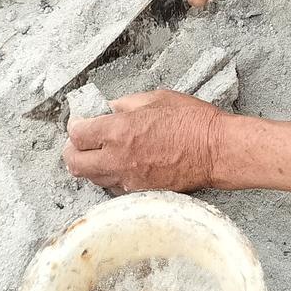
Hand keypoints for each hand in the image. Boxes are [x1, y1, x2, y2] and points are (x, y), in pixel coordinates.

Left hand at [63, 91, 220, 192]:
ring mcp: (128, 179)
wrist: (217, 151)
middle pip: (75, 163)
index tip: (81, 121)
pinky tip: (123, 165)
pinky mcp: (141, 192)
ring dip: (92, 165)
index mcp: (119, 130)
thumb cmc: (193, 122)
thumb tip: (108, 110)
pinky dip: (112, 177)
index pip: (76, 134)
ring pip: (92, 178)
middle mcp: (118, 158)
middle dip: (73, 150)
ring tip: (102, 152)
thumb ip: (125, 104)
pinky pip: (114, 187)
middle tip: (82, 142)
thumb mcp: (156, 99)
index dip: (75, 126)